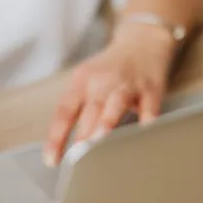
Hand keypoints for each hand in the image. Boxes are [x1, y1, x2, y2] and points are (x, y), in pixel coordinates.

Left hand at [43, 24, 176, 165]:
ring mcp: (128, 84)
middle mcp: (102, 81)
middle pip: (89, 110)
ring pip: (115, 104)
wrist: (142, 40)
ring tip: (98, 142)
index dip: (56, 137)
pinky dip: (146, 122)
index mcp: (82, 82)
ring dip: (106, 123)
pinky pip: (149, 108)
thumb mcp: (88, 81)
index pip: (64, 112)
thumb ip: (80, 109)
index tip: (51, 160)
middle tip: (75, 161)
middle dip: (82, 136)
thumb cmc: (110, 69)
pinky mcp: (151, 89)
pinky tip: (142, 136)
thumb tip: (69, 148)